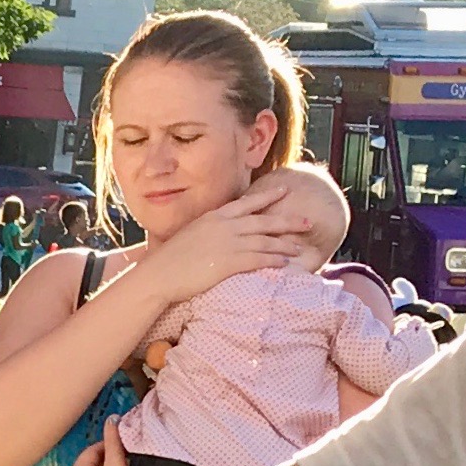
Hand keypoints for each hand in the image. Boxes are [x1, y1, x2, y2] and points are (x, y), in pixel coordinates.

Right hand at [138, 183, 325, 311]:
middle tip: (307, 221)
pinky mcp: (228, 262)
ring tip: (300, 248)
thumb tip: (212, 235)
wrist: (158, 274)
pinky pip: (258, 259)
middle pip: (264, 220)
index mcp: (214, 216)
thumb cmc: (168, 260)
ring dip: (285, 245)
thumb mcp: (189, 236)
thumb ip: (206, 232)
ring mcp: (227, 243)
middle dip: (288, 221)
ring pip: (265, 241)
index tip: (284, 191)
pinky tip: (285, 263)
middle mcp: (224, 226)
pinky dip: (274, 260)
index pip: (247, 203)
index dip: (268, 196)